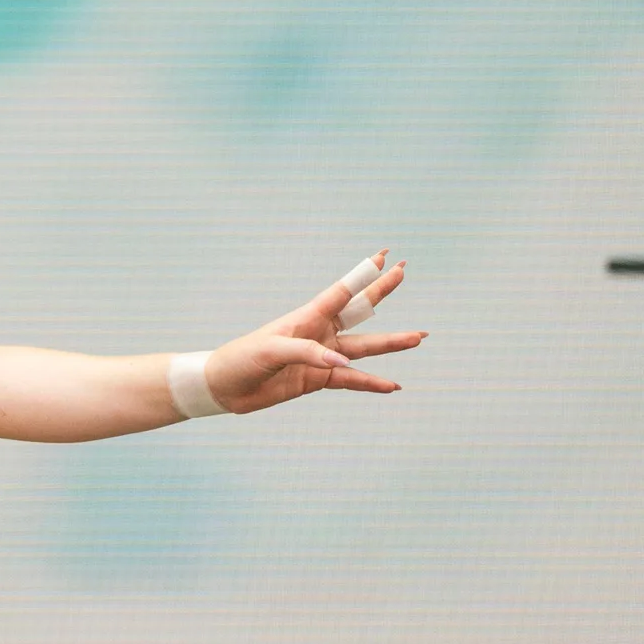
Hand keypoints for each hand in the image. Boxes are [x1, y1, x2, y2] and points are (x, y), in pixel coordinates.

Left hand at [205, 250, 424, 414]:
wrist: (225, 388)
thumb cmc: (241, 359)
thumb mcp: (270, 351)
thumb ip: (307, 354)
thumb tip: (342, 364)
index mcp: (305, 317)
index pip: (340, 292)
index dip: (362, 274)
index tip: (383, 256)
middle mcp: (318, 332)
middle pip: (358, 310)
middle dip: (381, 291)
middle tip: (404, 271)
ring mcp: (321, 356)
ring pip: (363, 348)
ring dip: (391, 343)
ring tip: (418, 337)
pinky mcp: (318, 379)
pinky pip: (352, 380)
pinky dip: (372, 383)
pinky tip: (393, 385)